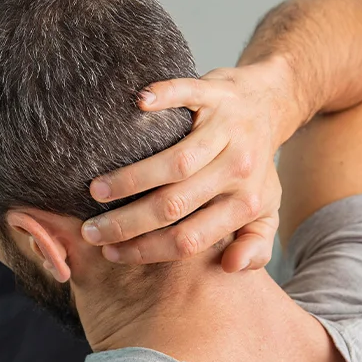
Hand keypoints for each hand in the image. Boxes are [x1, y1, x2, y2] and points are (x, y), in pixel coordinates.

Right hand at [81, 59, 300, 271]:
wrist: (271, 104)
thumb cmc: (254, 165)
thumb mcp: (265, 210)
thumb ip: (256, 245)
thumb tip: (232, 268)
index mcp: (246, 203)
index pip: (190, 238)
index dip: (147, 250)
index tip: (111, 254)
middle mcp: (238, 168)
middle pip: (175, 204)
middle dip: (126, 222)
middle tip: (91, 231)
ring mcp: (228, 129)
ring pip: (177, 162)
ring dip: (130, 178)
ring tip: (95, 191)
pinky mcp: (217, 93)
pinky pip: (189, 94)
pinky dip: (164, 96)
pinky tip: (137, 104)